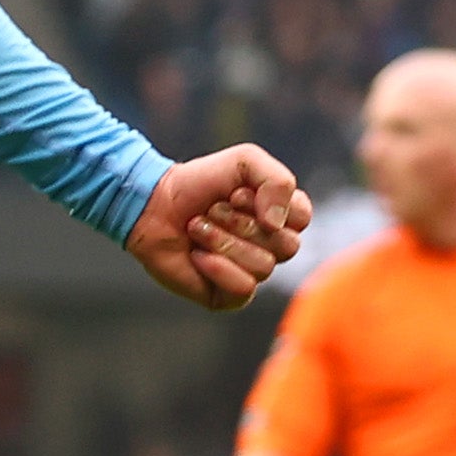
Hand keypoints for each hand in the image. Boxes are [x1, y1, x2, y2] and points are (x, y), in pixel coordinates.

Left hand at [125, 146, 310, 309]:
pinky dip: (218, 267)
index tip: (236, 193)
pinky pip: (244, 289)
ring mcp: (250, 272)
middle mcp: (270, 246)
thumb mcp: (244, 161)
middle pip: (287, 246)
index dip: (270, 205)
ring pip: (264, 267)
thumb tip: (277, 224)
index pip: (302, 218)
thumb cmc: (199, 182)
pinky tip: (197, 256)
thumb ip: (277, 180)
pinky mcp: (228, 294)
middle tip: (213, 210)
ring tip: (197, 228)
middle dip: (242, 224)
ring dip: (223, 241)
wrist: (153, 205)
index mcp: (279, 216)